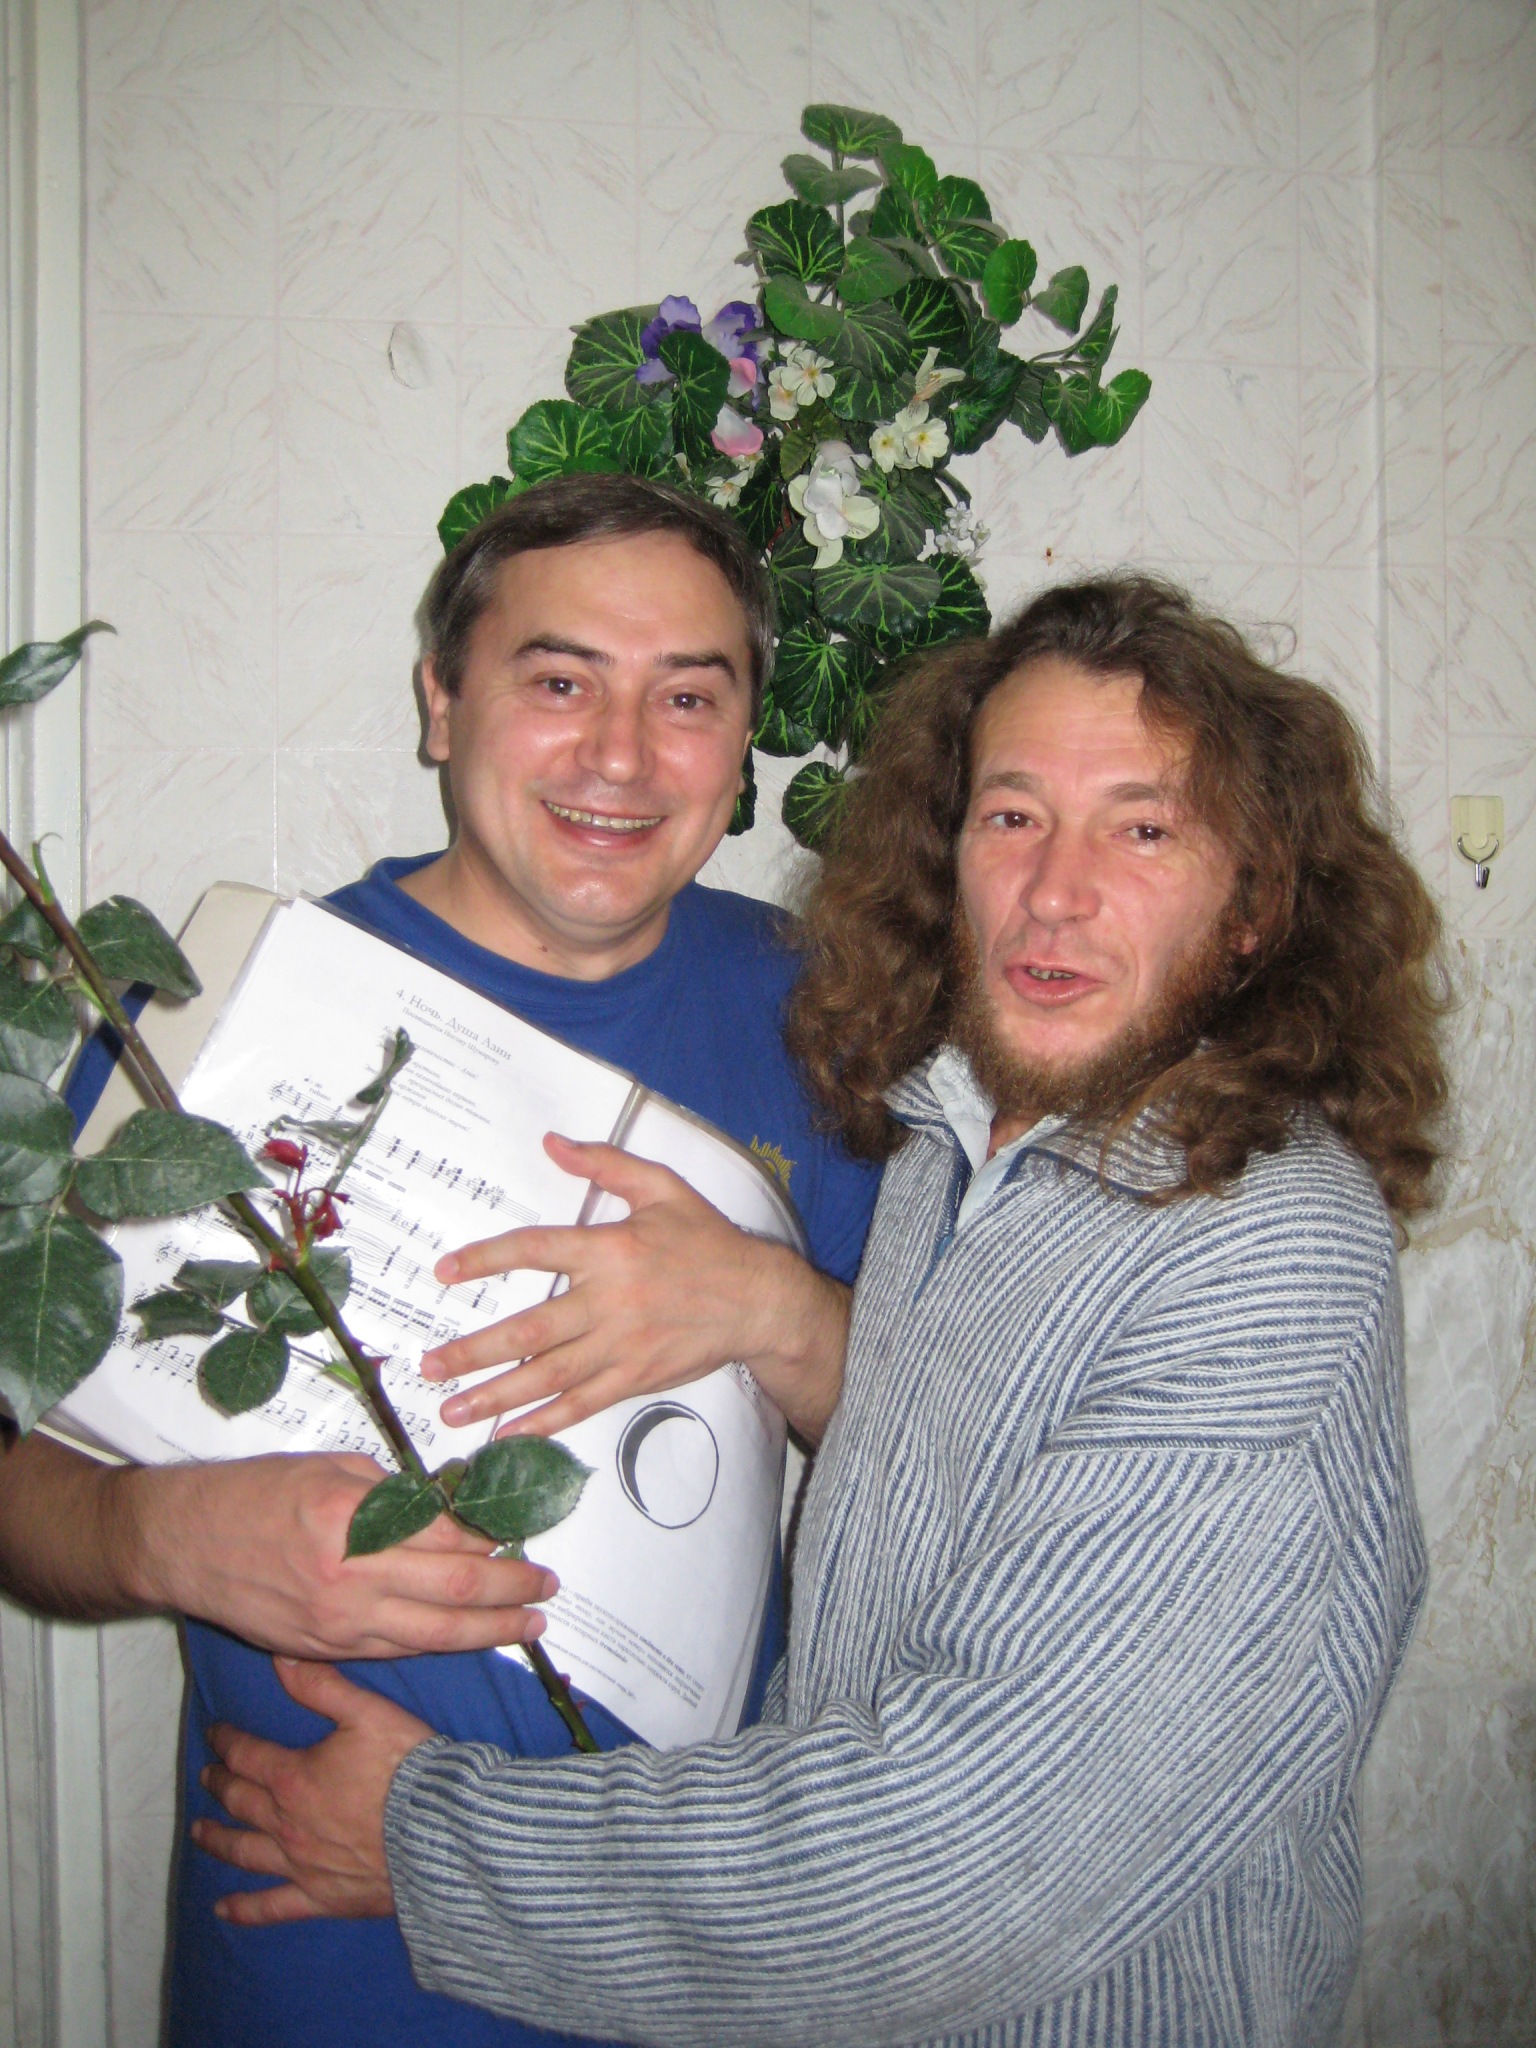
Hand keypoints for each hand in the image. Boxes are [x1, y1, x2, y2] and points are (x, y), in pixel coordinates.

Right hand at [122, 1452, 557, 1659]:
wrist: (182, 1544)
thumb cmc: (255, 1494)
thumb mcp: (331, 1470)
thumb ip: (396, 1494)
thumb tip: (455, 1512)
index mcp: (354, 1522)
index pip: (447, 1538)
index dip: (493, 1542)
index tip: (522, 1538)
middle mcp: (350, 1580)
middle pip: (454, 1592)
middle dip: (511, 1592)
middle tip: (548, 1588)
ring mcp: (336, 1624)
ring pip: (433, 1636)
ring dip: (489, 1633)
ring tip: (529, 1626)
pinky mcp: (321, 1651)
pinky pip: (394, 1652)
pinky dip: (437, 1645)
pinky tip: (467, 1638)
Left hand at [194, 1658, 428, 1923]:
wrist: (438, 1830)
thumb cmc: (405, 1766)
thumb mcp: (367, 1712)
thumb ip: (320, 1685)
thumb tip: (281, 1656)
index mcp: (293, 1777)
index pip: (247, 1755)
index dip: (227, 1741)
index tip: (214, 1733)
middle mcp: (285, 1823)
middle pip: (240, 1801)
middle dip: (220, 1784)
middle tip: (206, 1775)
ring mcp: (299, 1864)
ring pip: (245, 1852)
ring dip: (218, 1839)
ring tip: (200, 1831)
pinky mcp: (319, 1898)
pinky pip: (272, 1906)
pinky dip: (245, 1909)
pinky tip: (224, 1909)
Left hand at [420, 1134, 849, 1441]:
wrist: (758, 1300)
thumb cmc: (707, 1242)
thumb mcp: (663, 1188)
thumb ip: (606, 1164)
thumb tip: (553, 1143)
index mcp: (610, 1250)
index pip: (535, 1251)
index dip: (486, 1260)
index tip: (445, 1272)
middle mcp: (609, 1301)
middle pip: (529, 1330)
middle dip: (473, 1352)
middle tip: (429, 1365)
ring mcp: (621, 1346)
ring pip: (547, 1376)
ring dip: (494, 1395)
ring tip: (450, 1409)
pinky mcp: (634, 1378)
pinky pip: (580, 1404)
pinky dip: (542, 1422)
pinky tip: (507, 1432)